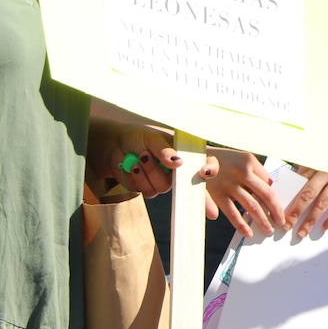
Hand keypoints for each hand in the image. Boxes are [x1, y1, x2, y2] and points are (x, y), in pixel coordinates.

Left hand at [95, 122, 215, 197]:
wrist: (115, 146)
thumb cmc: (138, 137)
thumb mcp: (151, 137)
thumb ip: (164, 149)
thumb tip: (178, 162)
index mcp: (184, 154)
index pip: (207, 163)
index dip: (211, 169)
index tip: (205, 172)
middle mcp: (177, 171)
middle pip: (180, 182)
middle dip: (157, 170)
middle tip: (145, 156)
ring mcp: (163, 181)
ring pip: (161, 188)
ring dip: (145, 171)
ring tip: (137, 156)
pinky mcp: (148, 189)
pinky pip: (146, 191)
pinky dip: (136, 178)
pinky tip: (131, 167)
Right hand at [203, 148, 279, 237]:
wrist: (193, 157)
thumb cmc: (221, 160)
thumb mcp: (240, 158)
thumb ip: (255, 171)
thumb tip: (271, 185)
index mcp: (250, 160)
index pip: (268, 182)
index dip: (275, 196)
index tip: (280, 208)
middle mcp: (242, 171)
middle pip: (266, 195)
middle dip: (276, 211)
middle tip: (281, 223)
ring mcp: (230, 184)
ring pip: (252, 206)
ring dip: (263, 221)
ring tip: (268, 230)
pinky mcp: (218, 195)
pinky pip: (233, 214)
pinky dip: (242, 225)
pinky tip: (249, 232)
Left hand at [285, 166, 327, 236]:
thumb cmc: (325, 159)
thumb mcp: (311, 161)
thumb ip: (300, 174)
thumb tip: (282, 190)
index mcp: (312, 165)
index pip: (296, 185)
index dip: (287, 200)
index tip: (279, 214)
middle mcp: (325, 172)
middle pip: (308, 195)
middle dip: (296, 212)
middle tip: (287, 226)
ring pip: (323, 203)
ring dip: (312, 220)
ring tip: (303, 232)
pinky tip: (324, 226)